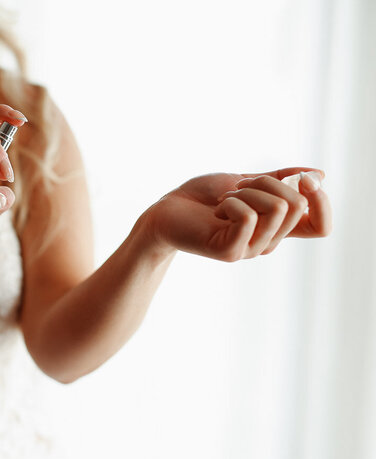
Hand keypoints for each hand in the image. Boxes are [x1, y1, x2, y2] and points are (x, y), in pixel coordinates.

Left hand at [145, 167, 331, 260]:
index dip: (322, 202)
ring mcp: (249, 250)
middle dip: (268, 182)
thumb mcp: (247, 182)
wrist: (167, 209)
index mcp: (276, 228)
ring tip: (224, 199)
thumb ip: (280, 179)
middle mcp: (267, 242)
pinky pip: (248, 216)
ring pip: (277, 207)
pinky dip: (231, 201)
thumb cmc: (203, 197)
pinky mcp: (229, 252)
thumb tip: (319, 174)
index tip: (304, 179)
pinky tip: (216, 210)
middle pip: (297, 206)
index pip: (321, 227)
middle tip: (240, 187)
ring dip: (247, 191)